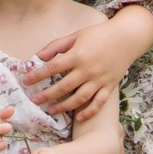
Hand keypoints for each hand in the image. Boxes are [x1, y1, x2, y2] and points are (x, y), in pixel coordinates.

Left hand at [24, 8, 152, 121]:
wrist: (127, 37)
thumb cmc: (99, 34)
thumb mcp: (76, 35)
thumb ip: (56, 46)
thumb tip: (39, 56)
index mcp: (77, 55)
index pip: (52, 68)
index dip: (37, 75)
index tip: (25, 80)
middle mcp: (87, 70)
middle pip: (63, 87)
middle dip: (46, 95)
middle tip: (34, 100)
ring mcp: (99, 80)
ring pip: (79, 98)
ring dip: (64, 106)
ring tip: (51, 110)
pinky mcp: (109, 86)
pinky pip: (98, 102)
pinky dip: (89, 112)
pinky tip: (78, 118)